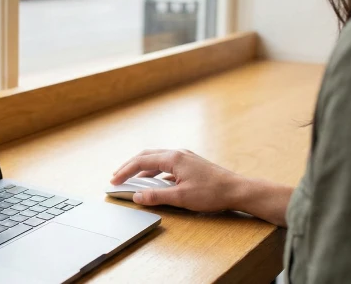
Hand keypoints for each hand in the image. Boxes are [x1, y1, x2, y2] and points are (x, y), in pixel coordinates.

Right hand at [110, 149, 243, 211]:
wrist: (237, 190)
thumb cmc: (212, 193)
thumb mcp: (181, 197)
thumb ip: (156, 196)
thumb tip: (137, 196)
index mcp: (173, 158)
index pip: (141, 162)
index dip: (125, 171)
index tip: (114, 180)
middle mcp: (177, 153)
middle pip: (146, 155)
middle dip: (130, 166)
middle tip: (117, 176)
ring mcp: (185, 157)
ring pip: (156, 158)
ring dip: (142, 167)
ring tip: (131, 177)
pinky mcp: (190, 163)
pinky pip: (166, 163)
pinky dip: (154, 170)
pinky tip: (153, 180)